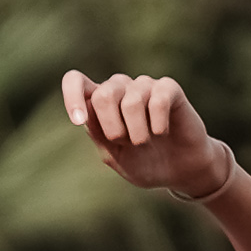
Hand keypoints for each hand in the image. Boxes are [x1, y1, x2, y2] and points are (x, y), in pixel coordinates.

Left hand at [60, 72, 228, 202]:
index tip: (79, 121)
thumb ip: (98, 134)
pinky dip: (158, 124)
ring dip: (137, 132)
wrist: (178, 169)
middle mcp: (120, 88)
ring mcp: (144, 86)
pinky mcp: (169, 88)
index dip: (72, 96)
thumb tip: (87, 112)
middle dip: (112, 128)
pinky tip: (162, 132)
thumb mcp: (114, 155)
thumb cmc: (142, 162)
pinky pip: (158, 100)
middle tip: (125, 143)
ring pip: (131, 101)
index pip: (75, 80)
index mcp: (98, 103)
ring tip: (145, 142)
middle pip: (103, 94)